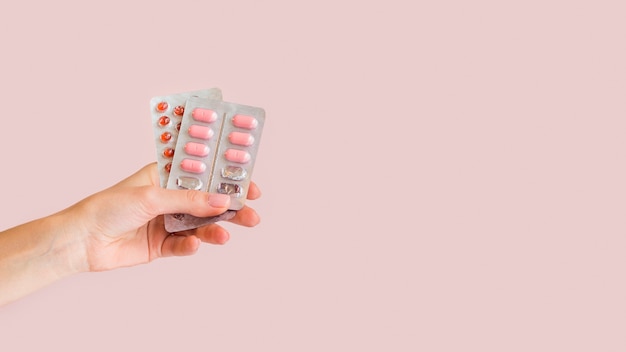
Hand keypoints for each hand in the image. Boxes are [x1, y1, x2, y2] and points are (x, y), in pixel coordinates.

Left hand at [66, 163, 260, 270]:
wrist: (82, 241)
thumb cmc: (109, 207)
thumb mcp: (152, 197)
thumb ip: (189, 201)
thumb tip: (222, 201)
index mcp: (166, 177)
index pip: (204, 175)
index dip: (227, 180)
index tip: (249, 186)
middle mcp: (170, 198)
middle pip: (208, 202)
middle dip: (230, 208)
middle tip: (251, 214)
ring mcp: (167, 222)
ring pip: (200, 225)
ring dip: (215, 229)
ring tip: (224, 236)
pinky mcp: (162, 245)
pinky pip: (184, 245)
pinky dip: (191, 246)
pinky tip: (193, 246)